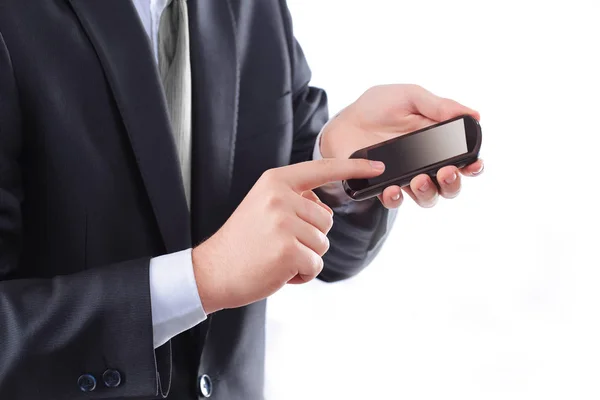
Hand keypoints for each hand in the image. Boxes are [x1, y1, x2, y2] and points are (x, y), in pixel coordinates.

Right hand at [191, 158, 385, 313]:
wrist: (212, 270)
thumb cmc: (242, 243)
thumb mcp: (263, 206)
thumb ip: (294, 200)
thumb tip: (326, 211)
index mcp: (275, 181)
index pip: (322, 169)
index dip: (353, 167)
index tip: (377, 166)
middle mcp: (281, 197)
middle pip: (327, 219)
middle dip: (309, 238)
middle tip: (277, 244)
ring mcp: (284, 223)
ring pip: (323, 243)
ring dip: (305, 257)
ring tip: (275, 257)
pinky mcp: (288, 250)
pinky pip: (316, 264)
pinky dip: (302, 274)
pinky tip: (278, 271)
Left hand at [320, 84, 483, 208]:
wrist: (343, 119)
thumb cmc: (379, 106)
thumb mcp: (410, 97)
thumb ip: (439, 106)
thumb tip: (475, 115)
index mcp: (437, 144)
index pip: (463, 162)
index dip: (473, 167)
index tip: (474, 164)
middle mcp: (424, 165)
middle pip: (449, 186)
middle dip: (452, 184)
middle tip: (445, 172)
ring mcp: (403, 178)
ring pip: (426, 198)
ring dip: (427, 192)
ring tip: (419, 179)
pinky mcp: (381, 186)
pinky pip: (393, 201)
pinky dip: (395, 198)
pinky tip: (392, 189)